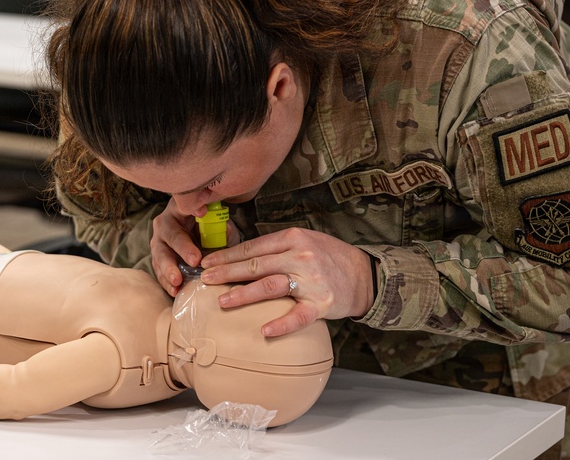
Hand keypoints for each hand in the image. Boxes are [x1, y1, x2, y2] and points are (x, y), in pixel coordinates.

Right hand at [150, 198, 240, 296]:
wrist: (193, 236)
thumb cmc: (206, 228)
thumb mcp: (216, 223)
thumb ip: (221, 226)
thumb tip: (225, 230)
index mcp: (179, 209)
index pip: (185, 207)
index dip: (193, 210)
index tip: (202, 214)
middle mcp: (165, 224)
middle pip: (171, 235)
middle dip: (182, 249)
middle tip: (195, 261)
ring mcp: (158, 242)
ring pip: (160, 255)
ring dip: (168, 269)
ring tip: (177, 281)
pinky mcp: (157, 260)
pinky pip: (159, 271)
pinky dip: (166, 282)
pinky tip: (175, 291)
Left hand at [199, 227, 374, 336]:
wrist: (363, 275)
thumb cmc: (328, 257)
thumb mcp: (303, 241)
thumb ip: (276, 247)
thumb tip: (240, 256)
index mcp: (293, 238)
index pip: (252, 247)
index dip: (227, 256)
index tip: (207, 263)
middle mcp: (300, 257)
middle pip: (256, 265)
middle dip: (227, 272)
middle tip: (205, 279)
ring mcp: (311, 281)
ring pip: (270, 286)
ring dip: (243, 294)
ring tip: (223, 301)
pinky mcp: (321, 304)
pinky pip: (298, 316)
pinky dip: (281, 324)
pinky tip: (264, 331)